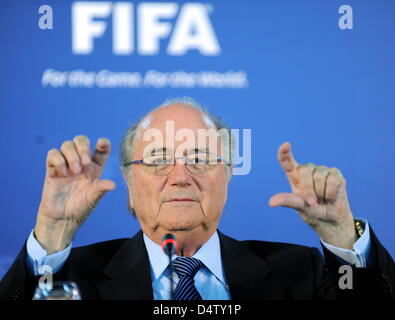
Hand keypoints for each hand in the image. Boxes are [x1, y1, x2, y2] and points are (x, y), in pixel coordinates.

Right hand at [35, 135, 115, 252]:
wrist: (62, 218)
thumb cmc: (81, 207)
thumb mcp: (94, 198)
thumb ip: (101, 188)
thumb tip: (113, 185)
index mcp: (94, 167)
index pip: (100, 150)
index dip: (103, 143)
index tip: (102, 142)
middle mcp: (81, 163)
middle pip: (81, 140)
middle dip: (83, 146)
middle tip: (86, 162)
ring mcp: (66, 164)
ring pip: (67, 144)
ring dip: (72, 155)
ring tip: (75, 171)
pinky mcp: (52, 169)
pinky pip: (52, 153)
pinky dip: (58, 159)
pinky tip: (62, 173)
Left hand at [269, 142, 356, 249]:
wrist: (331, 220)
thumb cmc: (312, 212)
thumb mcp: (298, 207)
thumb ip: (287, 201)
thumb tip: (271, 202)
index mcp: (294, 176)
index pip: (286, 161)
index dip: (285, 153)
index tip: (285, 145)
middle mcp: (307, 169)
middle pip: (305, 172)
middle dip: (308, 190)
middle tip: (312, 202)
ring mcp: (321, 170)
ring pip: (320, 177)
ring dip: (321, 194)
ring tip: (322, 199)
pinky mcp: (335, 173)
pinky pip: (333, 181)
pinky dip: (331, 194)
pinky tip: (332, 197)